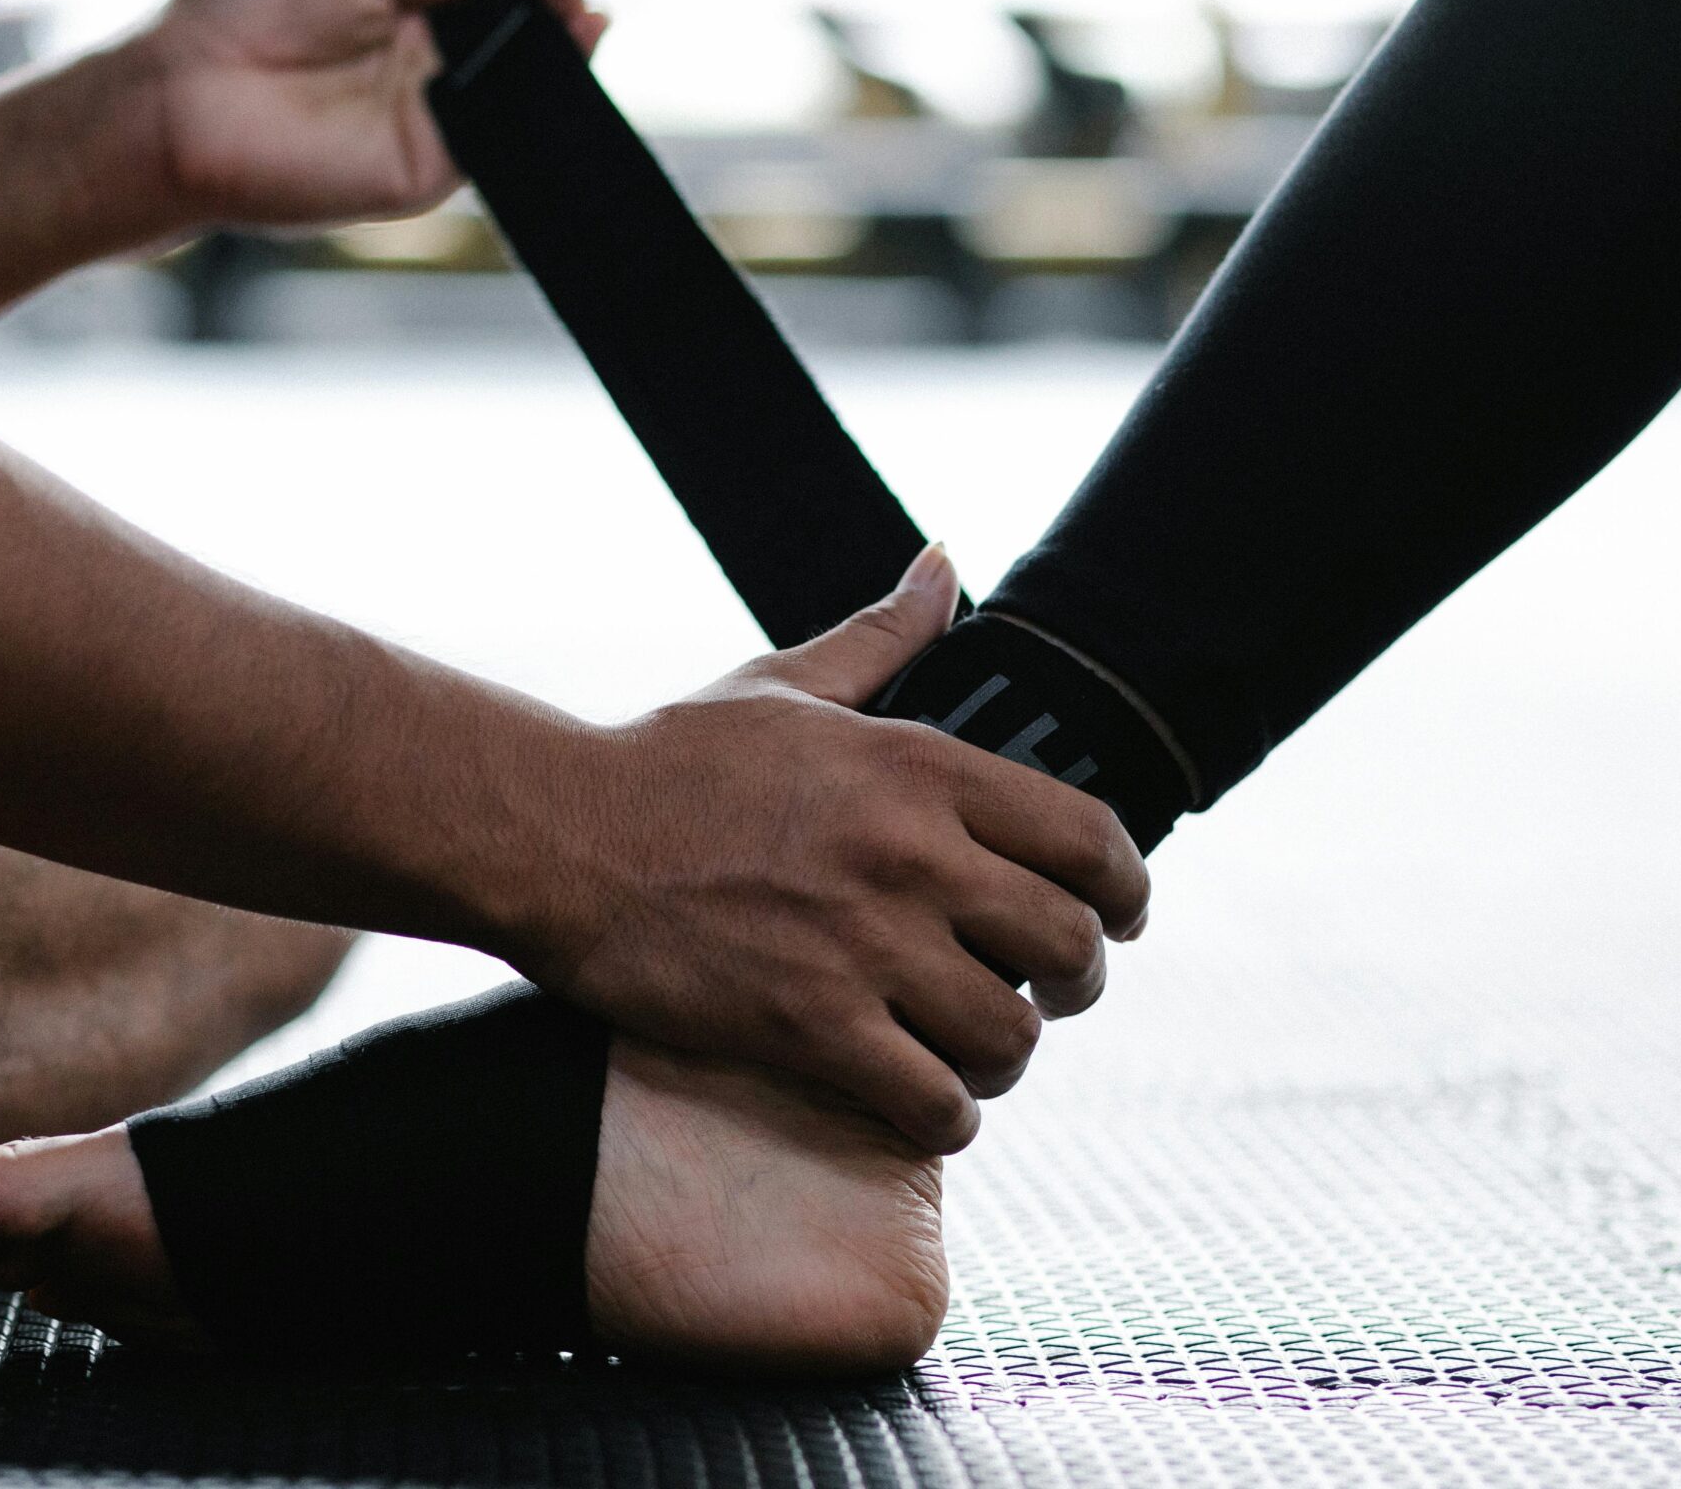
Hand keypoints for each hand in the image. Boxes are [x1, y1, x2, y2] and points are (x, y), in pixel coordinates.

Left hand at [133, 0, 605, 232]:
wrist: (178, 93)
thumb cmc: (237, 14)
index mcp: (404, 13)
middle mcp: (424, 70)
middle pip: (519, 34)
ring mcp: (429, 122)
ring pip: (522, 84)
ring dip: (565, 38)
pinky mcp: (425, 168)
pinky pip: (501, 133)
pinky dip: (540, 96)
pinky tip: (564, 48)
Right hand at [506, 546, 1149, 1154]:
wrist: (555, 835)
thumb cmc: (665, 761)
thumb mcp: (784, 683)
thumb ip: (882, 635)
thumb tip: (946, 564)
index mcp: (919, 767)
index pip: (1091, 840)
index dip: (1125, 892)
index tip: (1115, 916)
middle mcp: (910, 855)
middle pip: (1071, 947)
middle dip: (1075, 984)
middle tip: (1042, 994)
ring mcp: (863, 946)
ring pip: (1009, 1037)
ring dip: (1005, 1058)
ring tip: (974, 1056)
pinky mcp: (809, 1027)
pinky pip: (932, 1103)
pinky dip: (944, 1117)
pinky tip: (922, 1104)